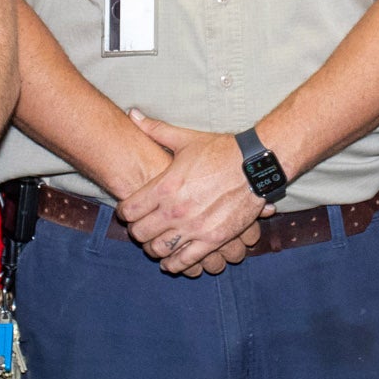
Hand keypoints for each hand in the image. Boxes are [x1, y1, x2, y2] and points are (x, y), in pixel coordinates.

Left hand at [116, 112, 270, 274]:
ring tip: (155, 245)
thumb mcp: (185, 139)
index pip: (128, 210)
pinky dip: (174, 265)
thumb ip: (155, 130)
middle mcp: (175, 210)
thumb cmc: (219, 151)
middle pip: (140, 233)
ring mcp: (194, 227)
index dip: (124, 213)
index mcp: (165, 186)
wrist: (254, 165)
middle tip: (141, 228)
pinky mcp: (213, 239)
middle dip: (137, 232)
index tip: (129, 211)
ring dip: (153, 249)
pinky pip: (186, 260)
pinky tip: (170, 262)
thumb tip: (133, 114)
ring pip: (159, 249)